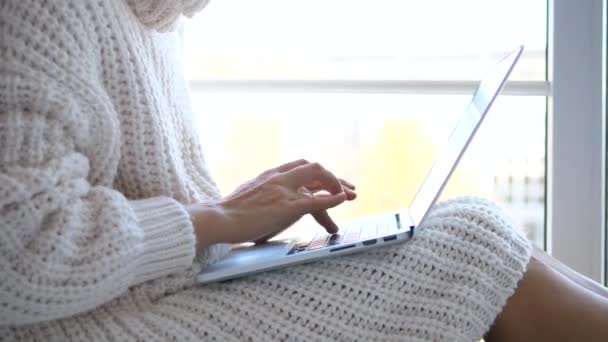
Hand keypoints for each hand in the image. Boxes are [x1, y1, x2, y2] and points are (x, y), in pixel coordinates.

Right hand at [186, 160, 356, 246]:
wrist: (218, 219)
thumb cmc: (228, 215)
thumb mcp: (248, 198)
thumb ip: (262, 196)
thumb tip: (267, 206)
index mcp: (269, 175)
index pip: (299, 168)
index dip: (317, 175)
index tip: (328, 185)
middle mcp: (278, 178)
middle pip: (313, 168)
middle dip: (333, 178)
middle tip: (349, 188)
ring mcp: (283, 190)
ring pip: (318, 178)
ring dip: (337, 186)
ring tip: (351, 196)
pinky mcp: (286, 206)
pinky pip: (316, 200)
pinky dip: (332, 199)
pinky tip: (343, 199)